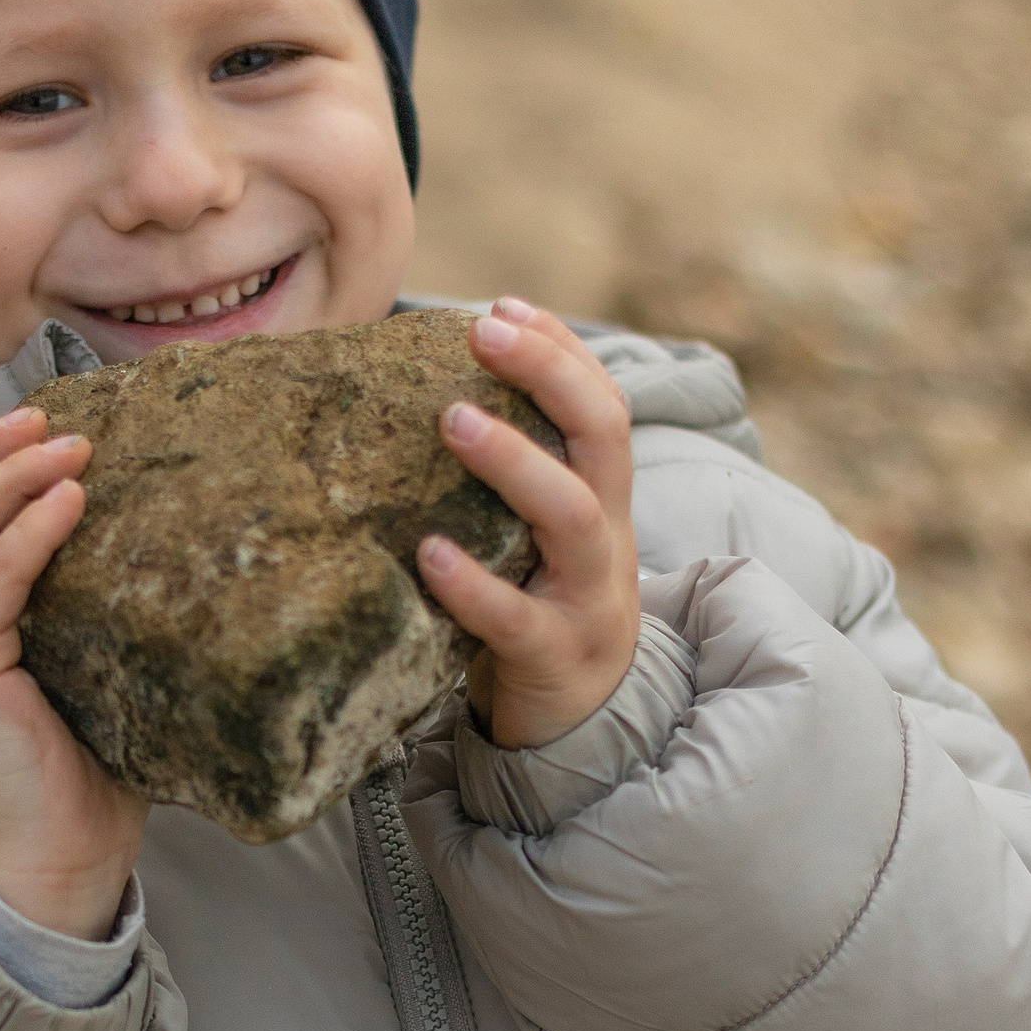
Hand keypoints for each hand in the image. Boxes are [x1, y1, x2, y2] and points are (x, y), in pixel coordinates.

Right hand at [0, 406, 147, 938]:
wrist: (50, 867)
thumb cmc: (80, 785)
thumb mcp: (86, 682)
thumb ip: (95, 622)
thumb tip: (170, 563)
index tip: (36, 424)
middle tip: (46, 412)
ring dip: (8, 475)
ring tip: (67, 443)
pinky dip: (29, 532)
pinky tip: (72, 500)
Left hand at [418, 301, 640, 749]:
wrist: (583, 724)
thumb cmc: (538, 607)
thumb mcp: (535, 536)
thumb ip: (508, 478)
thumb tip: (425, 395)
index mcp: (601, 498)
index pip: (601, 404)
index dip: (562, 350)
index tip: (503, 305)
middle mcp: (605, 536)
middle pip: (603, 435)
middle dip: (550, 372)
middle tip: (483, 329)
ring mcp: (587, 597)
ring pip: (572, 517)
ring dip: (516, 461)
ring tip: (454, 419)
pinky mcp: (553, 658)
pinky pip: (517, 619)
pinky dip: (474, 586)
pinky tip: (430, 555)